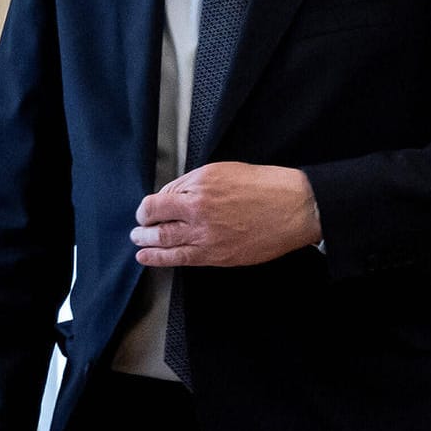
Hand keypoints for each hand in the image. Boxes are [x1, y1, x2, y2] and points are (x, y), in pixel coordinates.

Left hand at [132, 162, 320, 267]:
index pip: (157, 201)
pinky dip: (161, 260)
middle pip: (156, 224)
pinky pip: (183, 259)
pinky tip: (150, 259)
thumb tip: (170, 196)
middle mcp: (199, 212)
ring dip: (146, 246)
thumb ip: (192, 183)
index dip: (147, 208)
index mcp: (199, 187)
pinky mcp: (217, 256)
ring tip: (138, 245)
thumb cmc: (264, 185)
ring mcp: (207, 237)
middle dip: (142, 229)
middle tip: (137, 230)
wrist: (293, 208)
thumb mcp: (223, 170)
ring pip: (165, 245)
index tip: (145, 210)